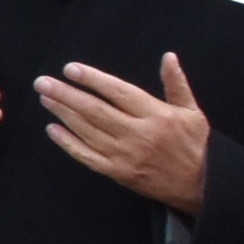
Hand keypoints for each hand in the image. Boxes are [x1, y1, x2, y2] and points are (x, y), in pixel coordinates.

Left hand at [35, 50, 211, 213]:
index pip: (119, 92)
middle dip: (66, 95)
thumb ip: (176, 84)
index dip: (93, 79)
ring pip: (87, 131)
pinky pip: (87, 156)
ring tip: (45, 97)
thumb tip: (168, 57)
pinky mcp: (117, 173)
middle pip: (95, 110)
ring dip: (63, 113)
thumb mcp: (192, 112)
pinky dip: (67, 143)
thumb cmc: (193, 145)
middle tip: (42, 82)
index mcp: (157, 115)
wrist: (201, 186)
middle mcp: (138, 134)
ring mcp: (125, 155)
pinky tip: (52, 129)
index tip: (71, 69)